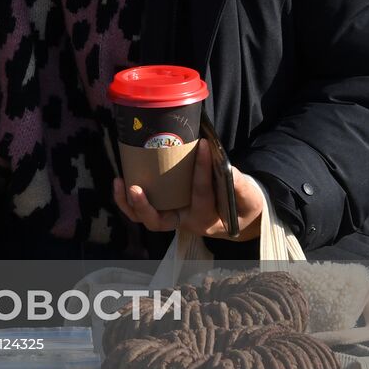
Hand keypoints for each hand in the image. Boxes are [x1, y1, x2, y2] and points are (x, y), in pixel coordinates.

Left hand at [113, 140, 264, 240]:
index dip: (202, 169)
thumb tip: (224, 166)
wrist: (238, 215)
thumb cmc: (242, 205)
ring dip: (129, 203)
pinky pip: (143, 209)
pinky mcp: (165, 208)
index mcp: (206, 218)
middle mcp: (184, 221)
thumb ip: (239, 185)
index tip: (203, 146)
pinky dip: (129, 199)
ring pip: (145, 218)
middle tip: (135, 189)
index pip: (201, 193)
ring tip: (120, 182)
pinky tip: (121, 180)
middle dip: (145, 207)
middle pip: (158, 222)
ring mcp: (172, 216)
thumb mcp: (248, 197)